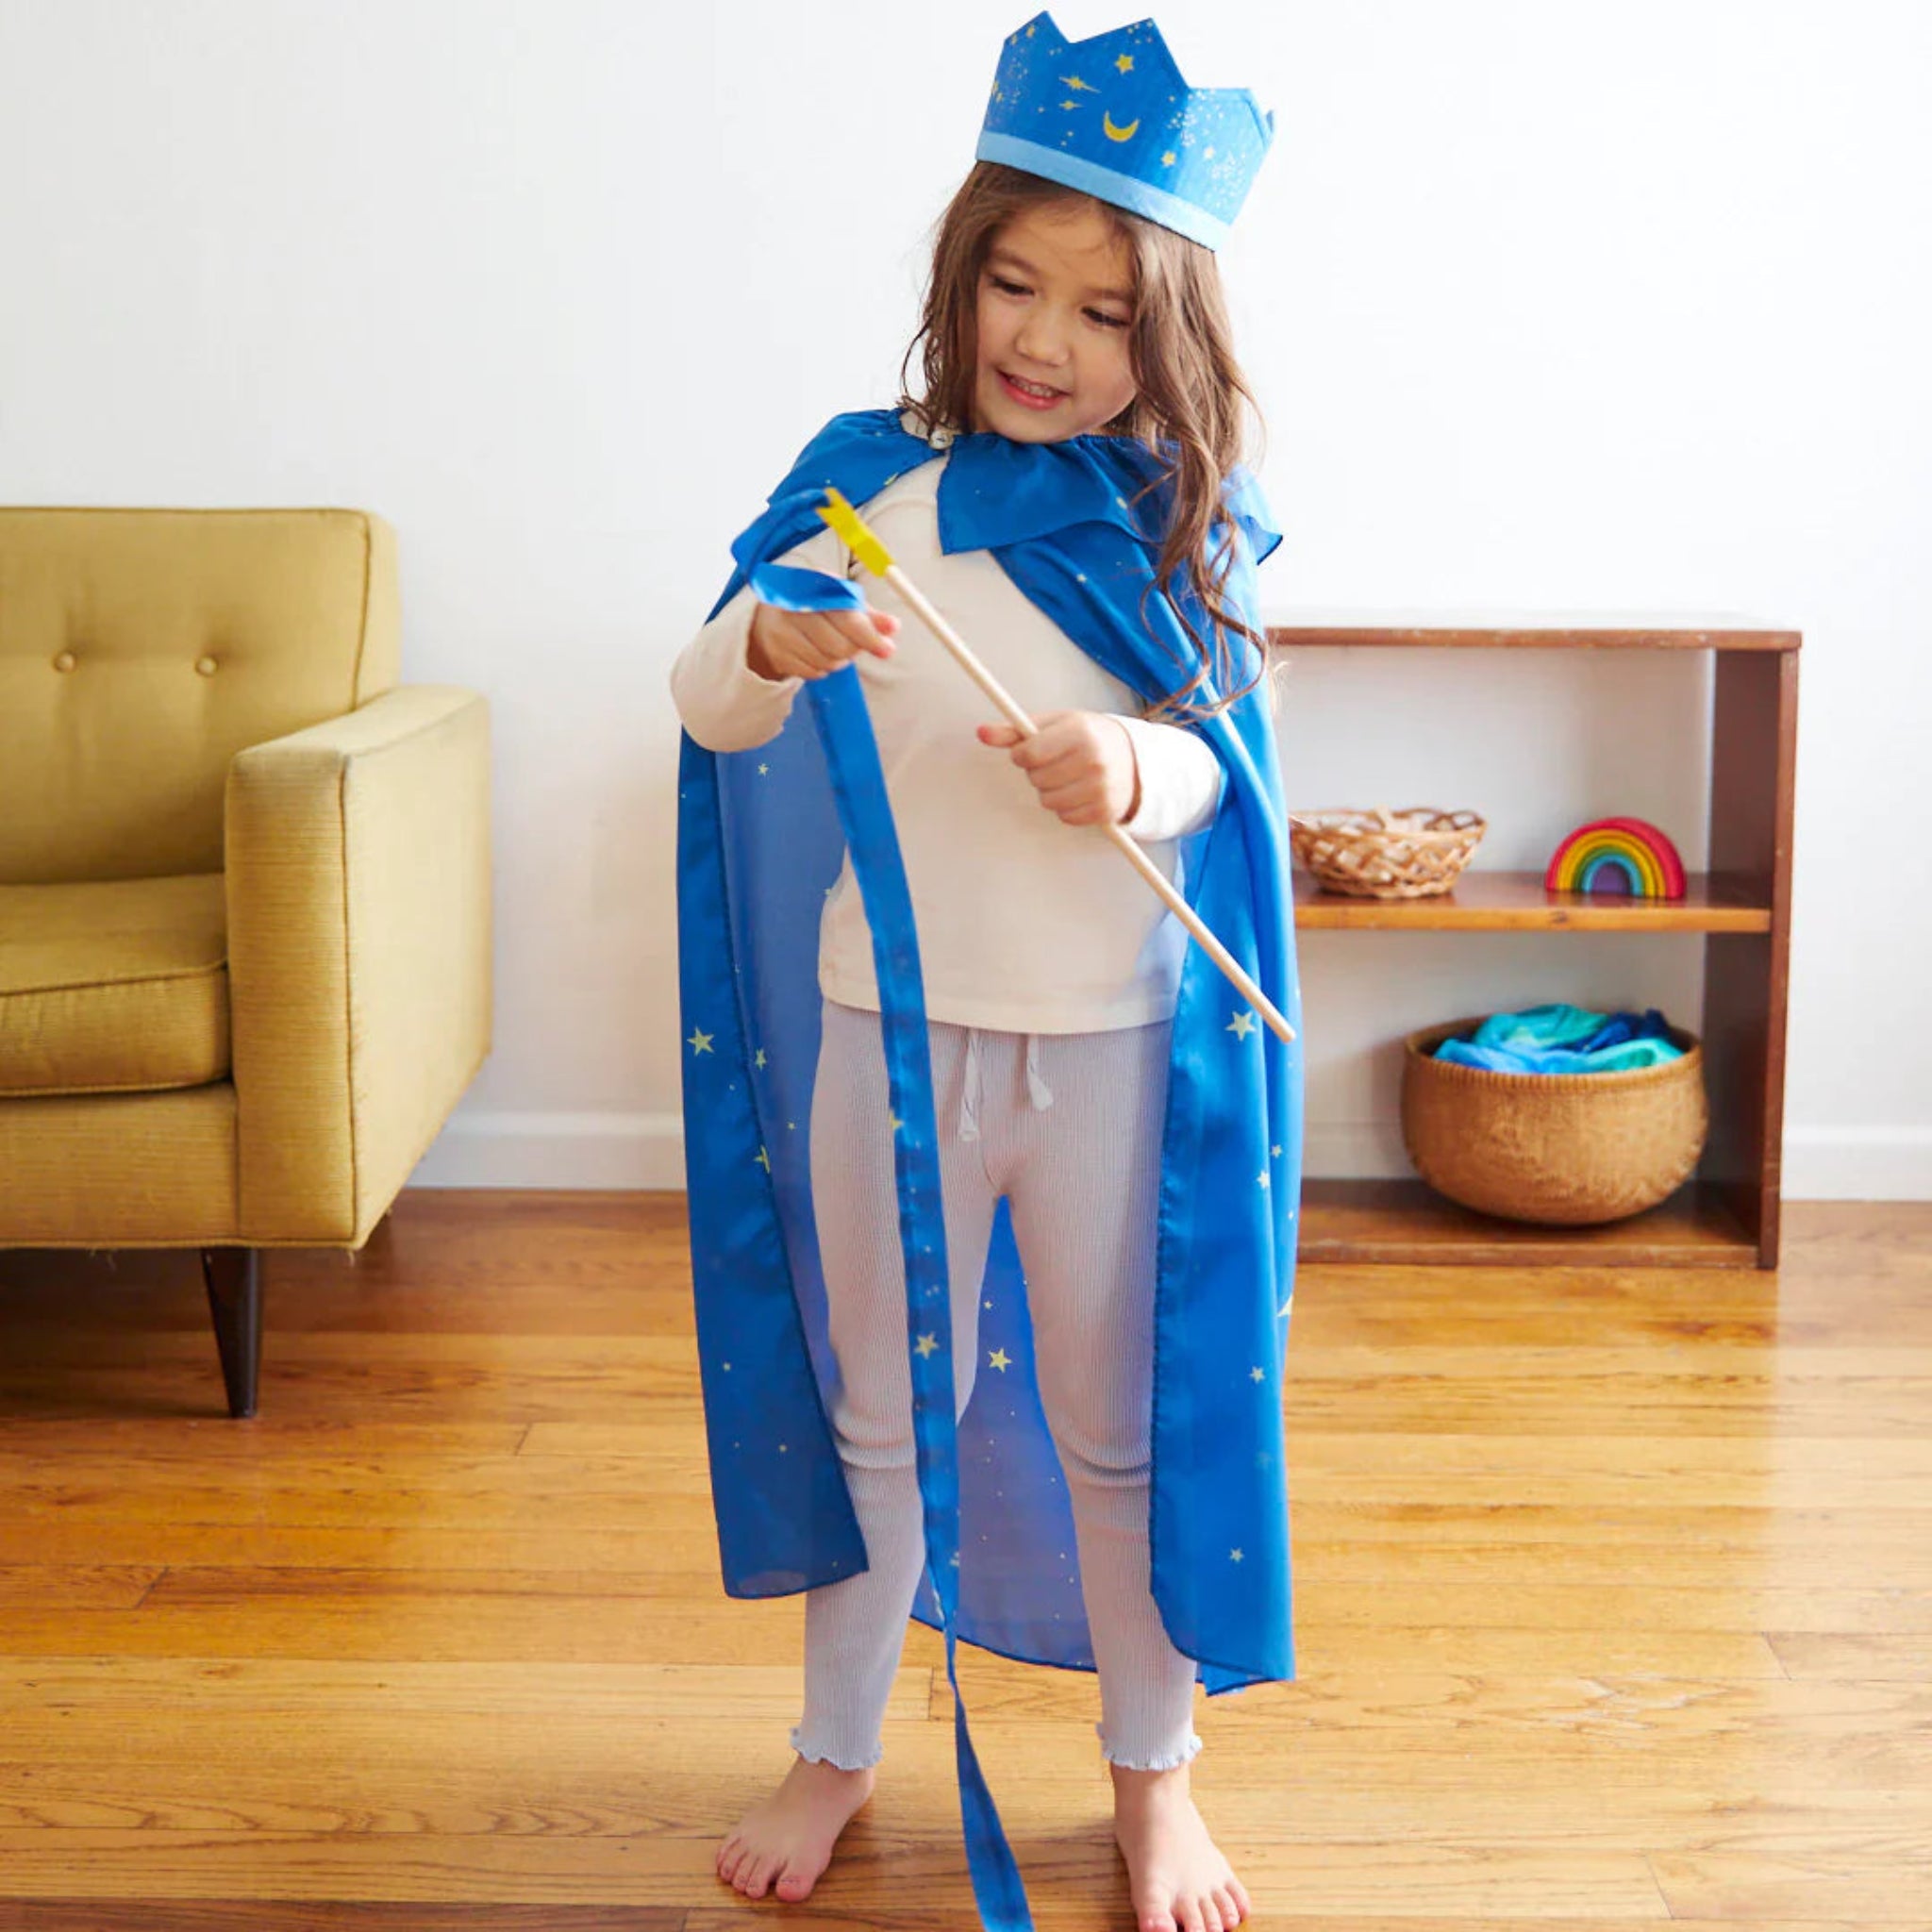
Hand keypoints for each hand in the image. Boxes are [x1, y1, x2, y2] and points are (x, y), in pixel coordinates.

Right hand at [747, 601, 897, 680]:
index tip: (888, 648)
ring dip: (839, 659)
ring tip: (834, 645)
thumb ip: (867, 614)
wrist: (768, 615)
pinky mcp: (778, 656)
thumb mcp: (839, 600)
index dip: (869, 635)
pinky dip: (823, 667)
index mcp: (812, 587)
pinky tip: (818, 653)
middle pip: (837, 645)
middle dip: (854, 649)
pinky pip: (813, 672)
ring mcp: (782, 635)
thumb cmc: (813, 606)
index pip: (846, 618)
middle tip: (857, 645)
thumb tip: (893, 627)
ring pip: (827, 661)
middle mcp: (793, 610)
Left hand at [977, 710, 1140, 826]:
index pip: (1029, 753)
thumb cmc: (1089, 737)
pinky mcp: (1104, 811)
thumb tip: (981, 732)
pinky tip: (1079, 792)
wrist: (1136, 760)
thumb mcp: (1056, 724)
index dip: (1021, 755)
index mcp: (1080, 732)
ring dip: (1050, 791)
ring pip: (1047, 801)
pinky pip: (1065, 817)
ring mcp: (1100, 788)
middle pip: (1036, 779)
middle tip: (1056, 763)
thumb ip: (1016, 730)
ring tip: (1068, 777)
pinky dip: (1066, 807)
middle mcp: (1093, 760)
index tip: (1028, 752)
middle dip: (1038, 772)